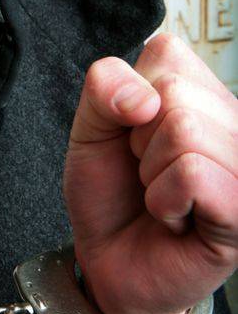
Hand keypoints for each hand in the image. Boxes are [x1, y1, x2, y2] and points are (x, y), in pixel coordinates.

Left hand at [63, 32, 237, 313]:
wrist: (110, 261)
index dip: (129, 97)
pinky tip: (174, 218)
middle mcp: (234, 122)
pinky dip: (164, 199)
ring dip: (151, 172)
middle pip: (174, 93)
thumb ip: (105, 88)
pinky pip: (193, 174)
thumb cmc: (111, 192)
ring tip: (162, 194)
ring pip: (185, 130)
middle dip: (138, 139)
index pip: (167, 52)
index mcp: (204, 91)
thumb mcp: (91, 127)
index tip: (134, 134)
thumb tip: (145, 99)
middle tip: (147, 171)